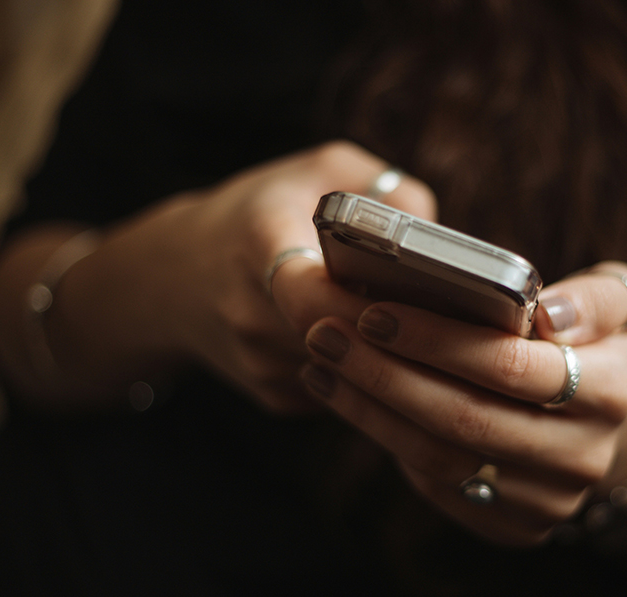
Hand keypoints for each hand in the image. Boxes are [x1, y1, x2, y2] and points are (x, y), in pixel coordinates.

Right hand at [48, 141, 434, 411]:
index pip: (310, 292)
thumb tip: (438, 235)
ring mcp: (260, 364)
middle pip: (343, 339)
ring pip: (351, 371)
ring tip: (432, 328)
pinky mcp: (273, 397)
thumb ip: (383, 186)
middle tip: (452, 316)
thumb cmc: (259, 213)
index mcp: (257, 244)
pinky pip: (341, 389)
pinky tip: (384, 344)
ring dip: (390, 354)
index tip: (414, 293)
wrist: (173, 277)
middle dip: (399, 330)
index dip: (366, 301)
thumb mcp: (318, 170)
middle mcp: (250, 313)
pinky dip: (369, 370)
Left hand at [299, 261, 626, 544]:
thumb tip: (550, 314)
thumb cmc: (595, 342)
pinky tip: (345, 396)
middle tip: (327, 333)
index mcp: (611, 392)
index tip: (375, 311)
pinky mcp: (512, 526)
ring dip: (369, 407)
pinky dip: (383, 436)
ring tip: (323, 361)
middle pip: (464, 418)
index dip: (437, 340)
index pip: (511, 366)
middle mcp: (583, 456)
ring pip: (440, 457)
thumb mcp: (622, 304)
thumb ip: (598, 298)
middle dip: (385, 373)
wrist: (600, 422)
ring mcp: (546, 500)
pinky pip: (436, 484)